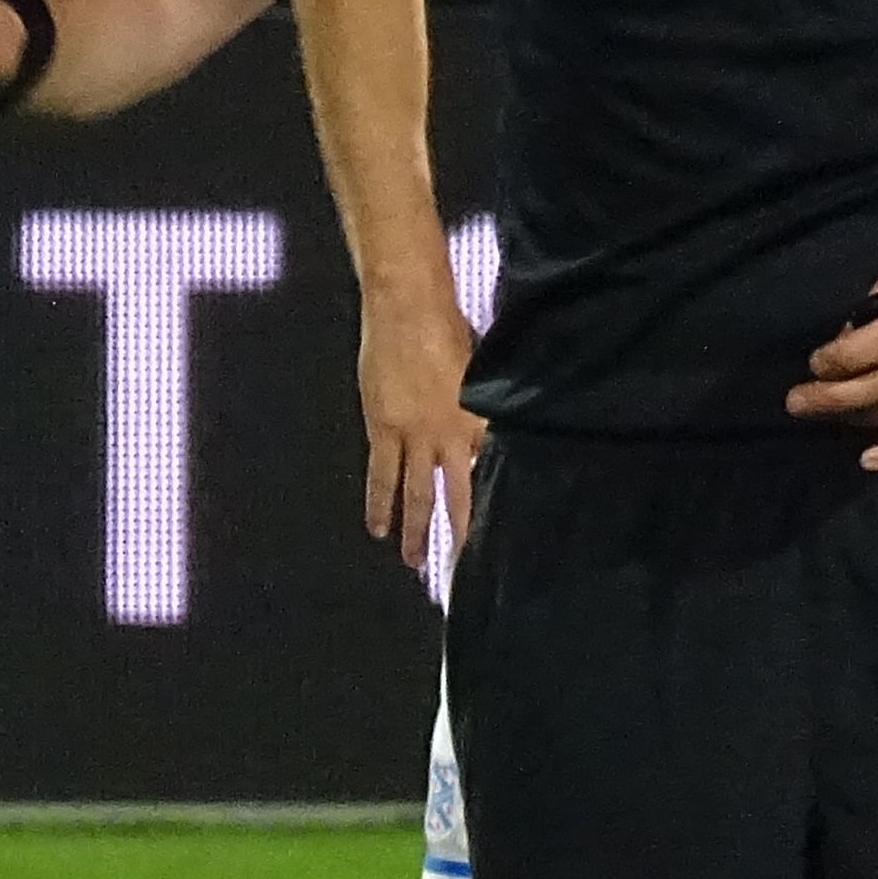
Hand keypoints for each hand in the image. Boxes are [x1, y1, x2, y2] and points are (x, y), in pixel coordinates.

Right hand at [357, 287, 481, 578]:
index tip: (501, 538)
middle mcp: (450, 435)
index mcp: (480, 420)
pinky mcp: (382, 429)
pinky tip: (377, 527)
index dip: (495, 507)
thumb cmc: (449, 326)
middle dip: (458, 535)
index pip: (491, 475)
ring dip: (415, 531)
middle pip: (457, 497)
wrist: (407, 307)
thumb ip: (484, 408)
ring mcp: (414, 435)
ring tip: (413, 562)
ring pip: (416, 494)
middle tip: (459, 571)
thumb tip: (489, 434)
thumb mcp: (481, 370)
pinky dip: (378, 504)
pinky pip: (381, 476)